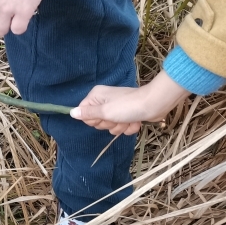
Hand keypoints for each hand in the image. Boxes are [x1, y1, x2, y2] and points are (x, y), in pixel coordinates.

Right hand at [71, 70, 189, 135]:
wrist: (155, 104)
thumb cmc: (128, 106)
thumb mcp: (105, 111)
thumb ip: (88, 114)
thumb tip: (71, 113)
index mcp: (96, 97)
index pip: (84, 113)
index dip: (94, 119)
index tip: (104, 117)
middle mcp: (104, 101)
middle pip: (98, 122)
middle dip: (109, 124)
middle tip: (117, 118)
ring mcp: (116, 109)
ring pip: (111, 127)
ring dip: (120, 126)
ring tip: (128, 119)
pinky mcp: (127, 115)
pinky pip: (122, 127)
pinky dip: (129, 127)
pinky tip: (136, 121)